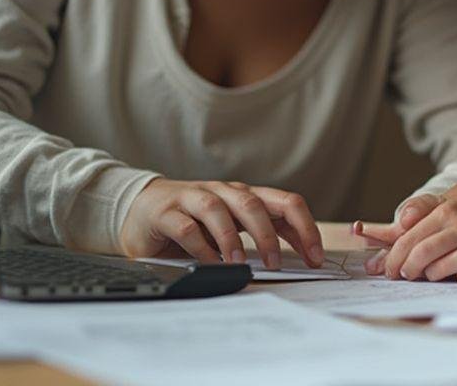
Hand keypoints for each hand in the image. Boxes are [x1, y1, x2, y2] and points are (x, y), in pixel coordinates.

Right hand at [119, 178, 323, 268]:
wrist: (141, 209)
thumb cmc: (197, 221)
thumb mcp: (236, 227)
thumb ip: (266, 235)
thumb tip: (304, 254)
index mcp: (247, 196)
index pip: (286, 203)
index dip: (305, 228)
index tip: (316, 257)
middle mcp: (223, 192)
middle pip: (252, 203)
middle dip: (267, 234)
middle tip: (275, 264)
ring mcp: (192, 198)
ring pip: (217, 209)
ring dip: (230, 237)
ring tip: (239, 262)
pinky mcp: (165, 212)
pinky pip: (185, 226)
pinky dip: (199, 245)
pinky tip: (208, 262)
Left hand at [357, 177, 456, 282]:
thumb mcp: (436, 205)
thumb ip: (405, 218)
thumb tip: (364, 229)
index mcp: (446, 211)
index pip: (412, 239)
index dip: (395, 258)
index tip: (388, 270)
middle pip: (431, 251)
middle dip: (411, 268)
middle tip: (405, 276)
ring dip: (439, 273)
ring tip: (430, 275)